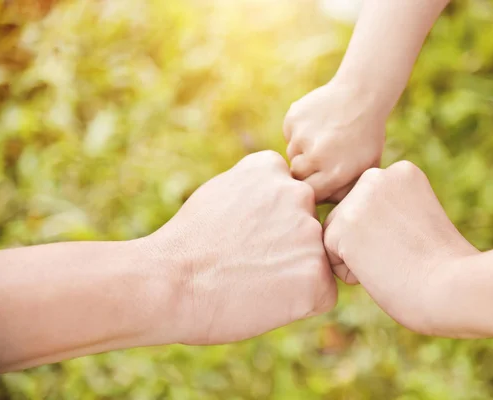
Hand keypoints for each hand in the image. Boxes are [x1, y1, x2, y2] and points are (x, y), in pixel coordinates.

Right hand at [144, 151, 336, 344]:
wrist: (169, 283)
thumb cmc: (187, 246)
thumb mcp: (219, 193)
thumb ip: (255, 190)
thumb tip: (274, 205)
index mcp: (271, 168)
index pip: (290, 197)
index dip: (271, 224)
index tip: (244, 238)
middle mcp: (298, 193)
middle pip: (306, 228)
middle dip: (286, 248)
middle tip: (249, 264)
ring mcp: (310, 233)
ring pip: (316, 260)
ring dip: (295, 274)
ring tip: (255, 283)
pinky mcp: (316, 274)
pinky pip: (323, 293)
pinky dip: (302, 303)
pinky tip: (268, 301)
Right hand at [283, 80, 386, 202]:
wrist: (362, 95)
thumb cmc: (366, 137)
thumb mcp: (366, 168)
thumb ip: (346, 193)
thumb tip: (324, 213)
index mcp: (335, 173)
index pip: (309, 194)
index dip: (313, 188)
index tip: (320, 181)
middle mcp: (316, 156)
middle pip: (296, 175)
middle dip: (306, 170)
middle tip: (321, 157)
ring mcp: (303, 136)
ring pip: (291, 154)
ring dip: (303, 149)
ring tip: (323, 138)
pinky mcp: (293, 118)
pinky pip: (289, 134)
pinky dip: (299, 131)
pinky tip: (318, 123)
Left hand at [323, 161, 477, 334]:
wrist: (455, 288)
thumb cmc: (445, 267)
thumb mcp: (420, 218)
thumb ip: (391, 209)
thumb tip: (360, 223)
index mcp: (401, 171)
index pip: (368, 207)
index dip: (389, 235)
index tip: (416, 243)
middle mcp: (376, 176)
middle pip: (348, 218)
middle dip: (368, 244)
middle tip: (405, 254)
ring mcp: (358, 199)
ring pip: (336, 237)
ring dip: (359, 259)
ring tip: (394, 261)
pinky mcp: (343, 226)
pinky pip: (330, 258)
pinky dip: (352, 275)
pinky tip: (383, 270)